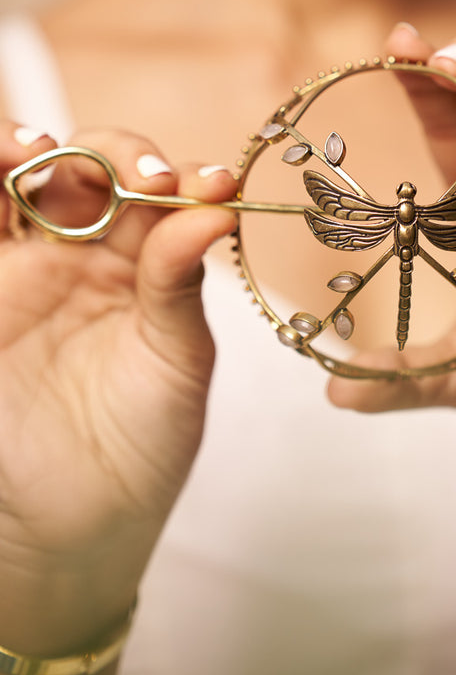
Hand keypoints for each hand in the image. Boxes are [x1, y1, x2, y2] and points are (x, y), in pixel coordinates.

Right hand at [0, 125, 235, 651]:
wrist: (74, 526)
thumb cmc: (141, 446)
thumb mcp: (177, 363)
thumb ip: (179, 285)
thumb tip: (212, 207)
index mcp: (148, 265)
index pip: (161, 193)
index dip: (185, 176)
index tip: (214, 184)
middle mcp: (87, 255)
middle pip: (92, 168)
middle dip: (117, 155)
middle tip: (146, 179)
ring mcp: (29, 270)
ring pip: (21, 180)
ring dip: (26, 148)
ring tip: (41, 150)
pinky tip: (3, 168)